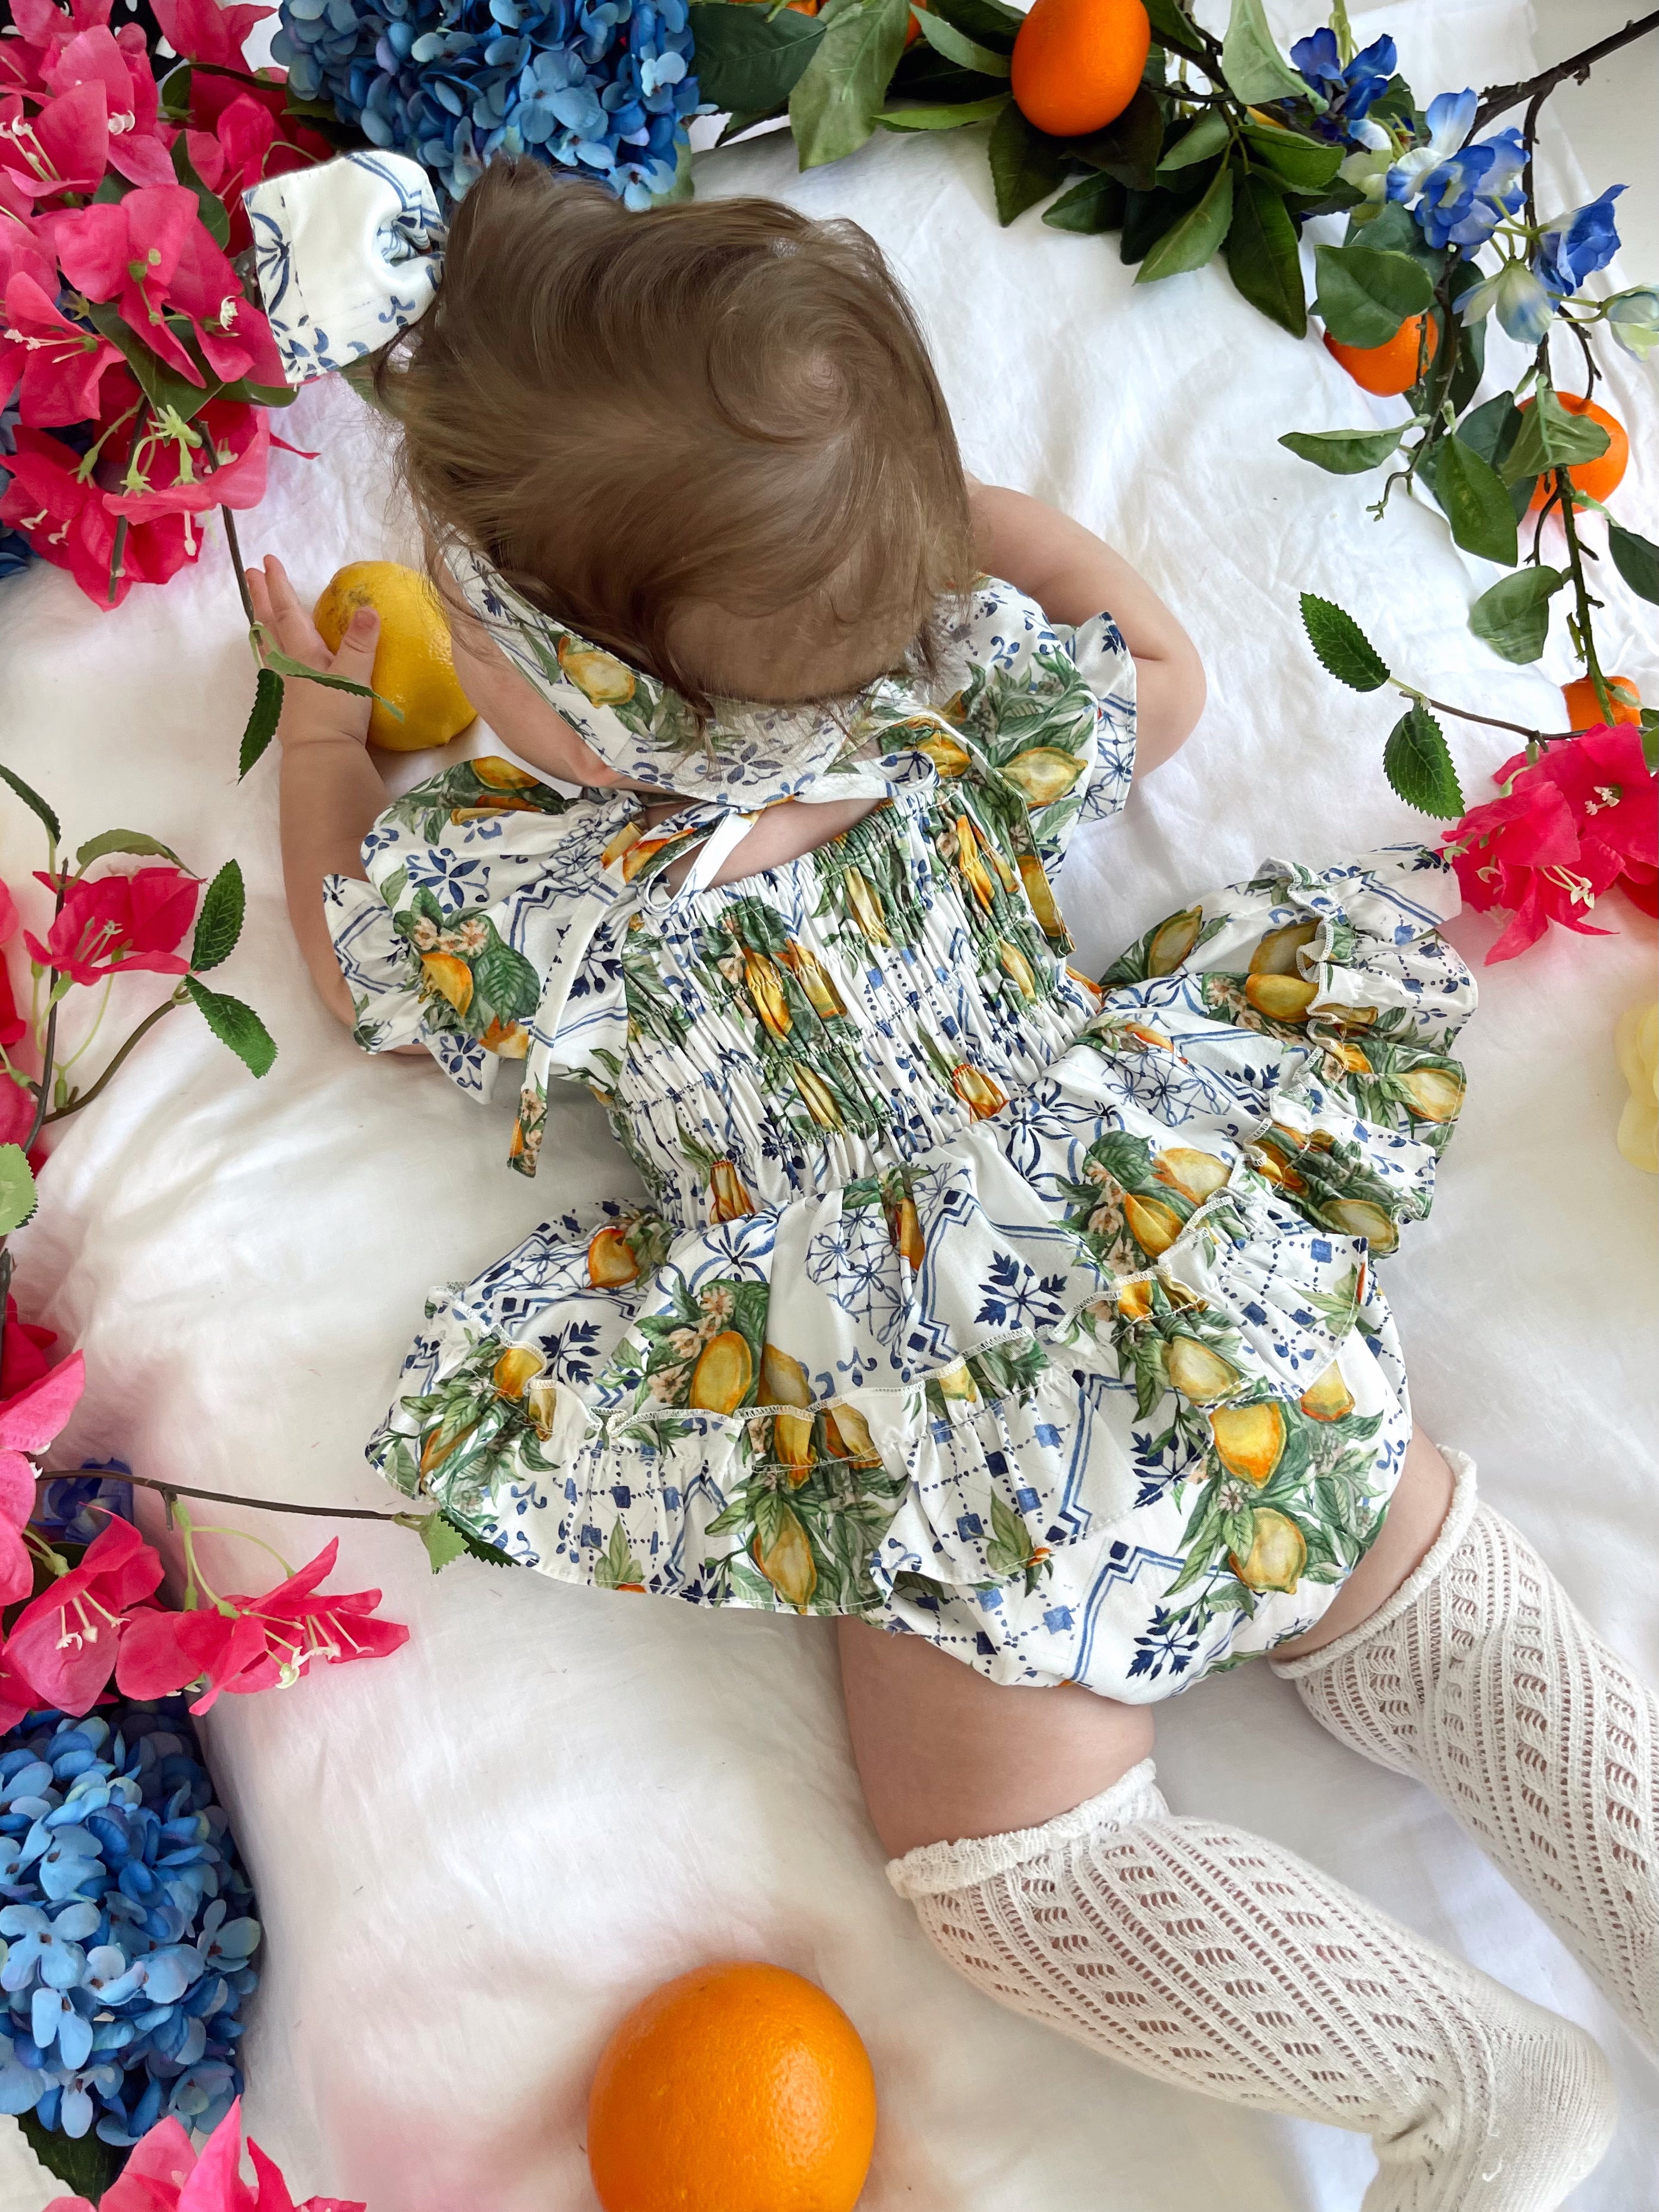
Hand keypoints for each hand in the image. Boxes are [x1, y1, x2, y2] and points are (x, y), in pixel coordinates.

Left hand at [246, 555, 379, 750]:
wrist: (321, 758)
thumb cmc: (337, 715)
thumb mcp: (354, 675)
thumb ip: (361, 642)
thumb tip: (368, 608)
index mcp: (302, 653)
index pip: (287, 611)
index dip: (278, 585)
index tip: (267, 561)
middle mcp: (287, 666)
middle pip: (269, 626)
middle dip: (261, 598)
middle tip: (250, 575)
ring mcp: (284, 689)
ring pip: (267, 649)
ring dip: (261, 628)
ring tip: (256, 616)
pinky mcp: (287, 709)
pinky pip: (274, 672)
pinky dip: (271, 659)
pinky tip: (274, 664)